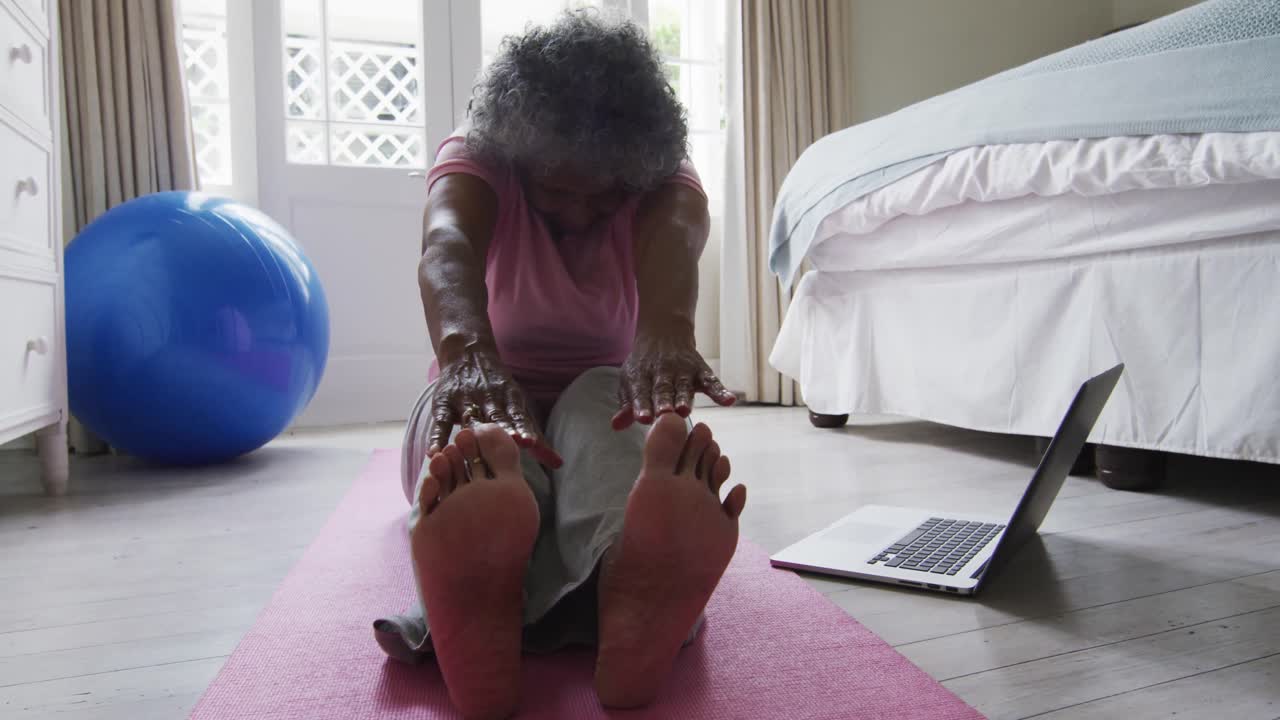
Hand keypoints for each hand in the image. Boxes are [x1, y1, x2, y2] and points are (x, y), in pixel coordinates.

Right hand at [428, 343, 562, 467]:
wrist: (467, 354)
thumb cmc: (498, 390)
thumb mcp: (518, 407)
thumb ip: (536, 437)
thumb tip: (559, 465)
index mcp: (510, 398)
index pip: (518, 415)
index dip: (523, 428)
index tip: (530, 442)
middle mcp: (489, 398)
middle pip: (496, 416)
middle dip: (503, 429)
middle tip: (510, 442)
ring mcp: (465, 400)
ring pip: (470, 418)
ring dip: (471, 433)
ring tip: (470, 450)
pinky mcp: (444, 403)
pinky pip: (441, 422)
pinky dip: (437, 436)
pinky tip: (435, 452)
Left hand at [612, 333, 735, 428]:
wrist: (664, 333)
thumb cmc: (645, 367)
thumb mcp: (631, 382)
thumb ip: (627, 406)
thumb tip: (615, 426)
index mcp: (642, 377)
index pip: (641, 393)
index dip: (641, 405)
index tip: (642, 418)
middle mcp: (663, 373)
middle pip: (663, 390)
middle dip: (664, 402)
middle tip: (665, 414)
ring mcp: (683, 371)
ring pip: (684, 387)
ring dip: (685, 398)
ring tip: (685, 410)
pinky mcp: (701, 370)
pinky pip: (712, 382)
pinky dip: (721, 391)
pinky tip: (729, 400)